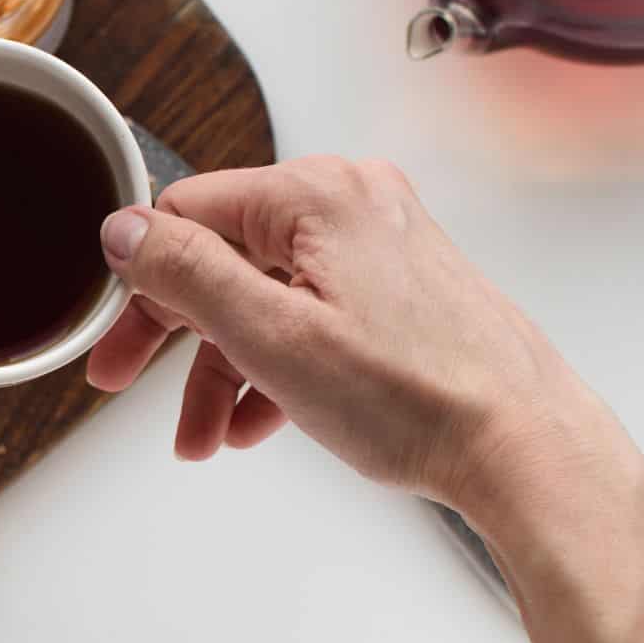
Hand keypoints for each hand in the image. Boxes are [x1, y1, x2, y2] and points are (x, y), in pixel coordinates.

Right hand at [88, 157, 625, 515]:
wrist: (525, 448)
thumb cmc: (419, 396)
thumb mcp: (271, 335)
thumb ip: (186, 273)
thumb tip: (124, 228)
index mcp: (315, 194)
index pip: (186, 214)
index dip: (141, 286)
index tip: (118, 346)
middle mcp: (349, 203)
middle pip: (223, 257)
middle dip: (177, 337)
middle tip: (128, 387)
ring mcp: (378, 244)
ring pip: (265, 294)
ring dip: (225, 366)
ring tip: (207, 436)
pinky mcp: (398, 285)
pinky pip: (309, 312)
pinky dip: (276, 363)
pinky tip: (259, 422)